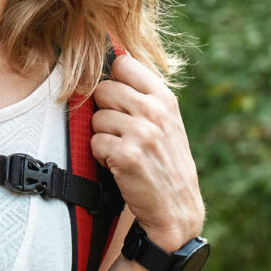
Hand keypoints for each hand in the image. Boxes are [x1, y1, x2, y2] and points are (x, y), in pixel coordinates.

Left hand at [91, 54, 203, 249]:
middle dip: (104, 111)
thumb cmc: (165, 162)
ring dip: (102, 136)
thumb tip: (112, 62)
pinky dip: (101, 156)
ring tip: (123, 150)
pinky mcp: (127, 154)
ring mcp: (142, 132)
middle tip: (121, 133)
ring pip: (96, 117)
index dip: (113, 82)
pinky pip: (94, 142)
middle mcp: (155, 111)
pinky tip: (119, 165)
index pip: (123, 64)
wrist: (176, 208)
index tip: (118, 101)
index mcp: (165, 98)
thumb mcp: (165, 122)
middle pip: (103, 89)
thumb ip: (142, 95)